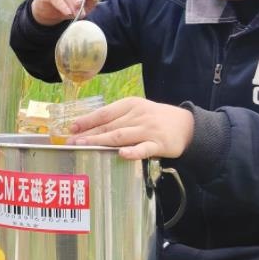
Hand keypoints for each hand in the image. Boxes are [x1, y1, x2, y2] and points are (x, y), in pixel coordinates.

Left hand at [68, 97, 193, 159]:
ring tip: (85, 146)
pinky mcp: (159, 144)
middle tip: (71, 142)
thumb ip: (117, 118)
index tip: (72, 128)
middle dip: (88, 134)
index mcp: (130, 105)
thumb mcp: (137, 111)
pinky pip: (144, 148)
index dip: (87, 120)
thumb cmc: (156, 118)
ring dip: (101, 141)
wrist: (187, 125)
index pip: (104, 113)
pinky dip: (132, 152)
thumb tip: (90, 127)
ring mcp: (148, 130)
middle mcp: (138, 115)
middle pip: (109, 125)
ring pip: (121, 136)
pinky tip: (121, 154)